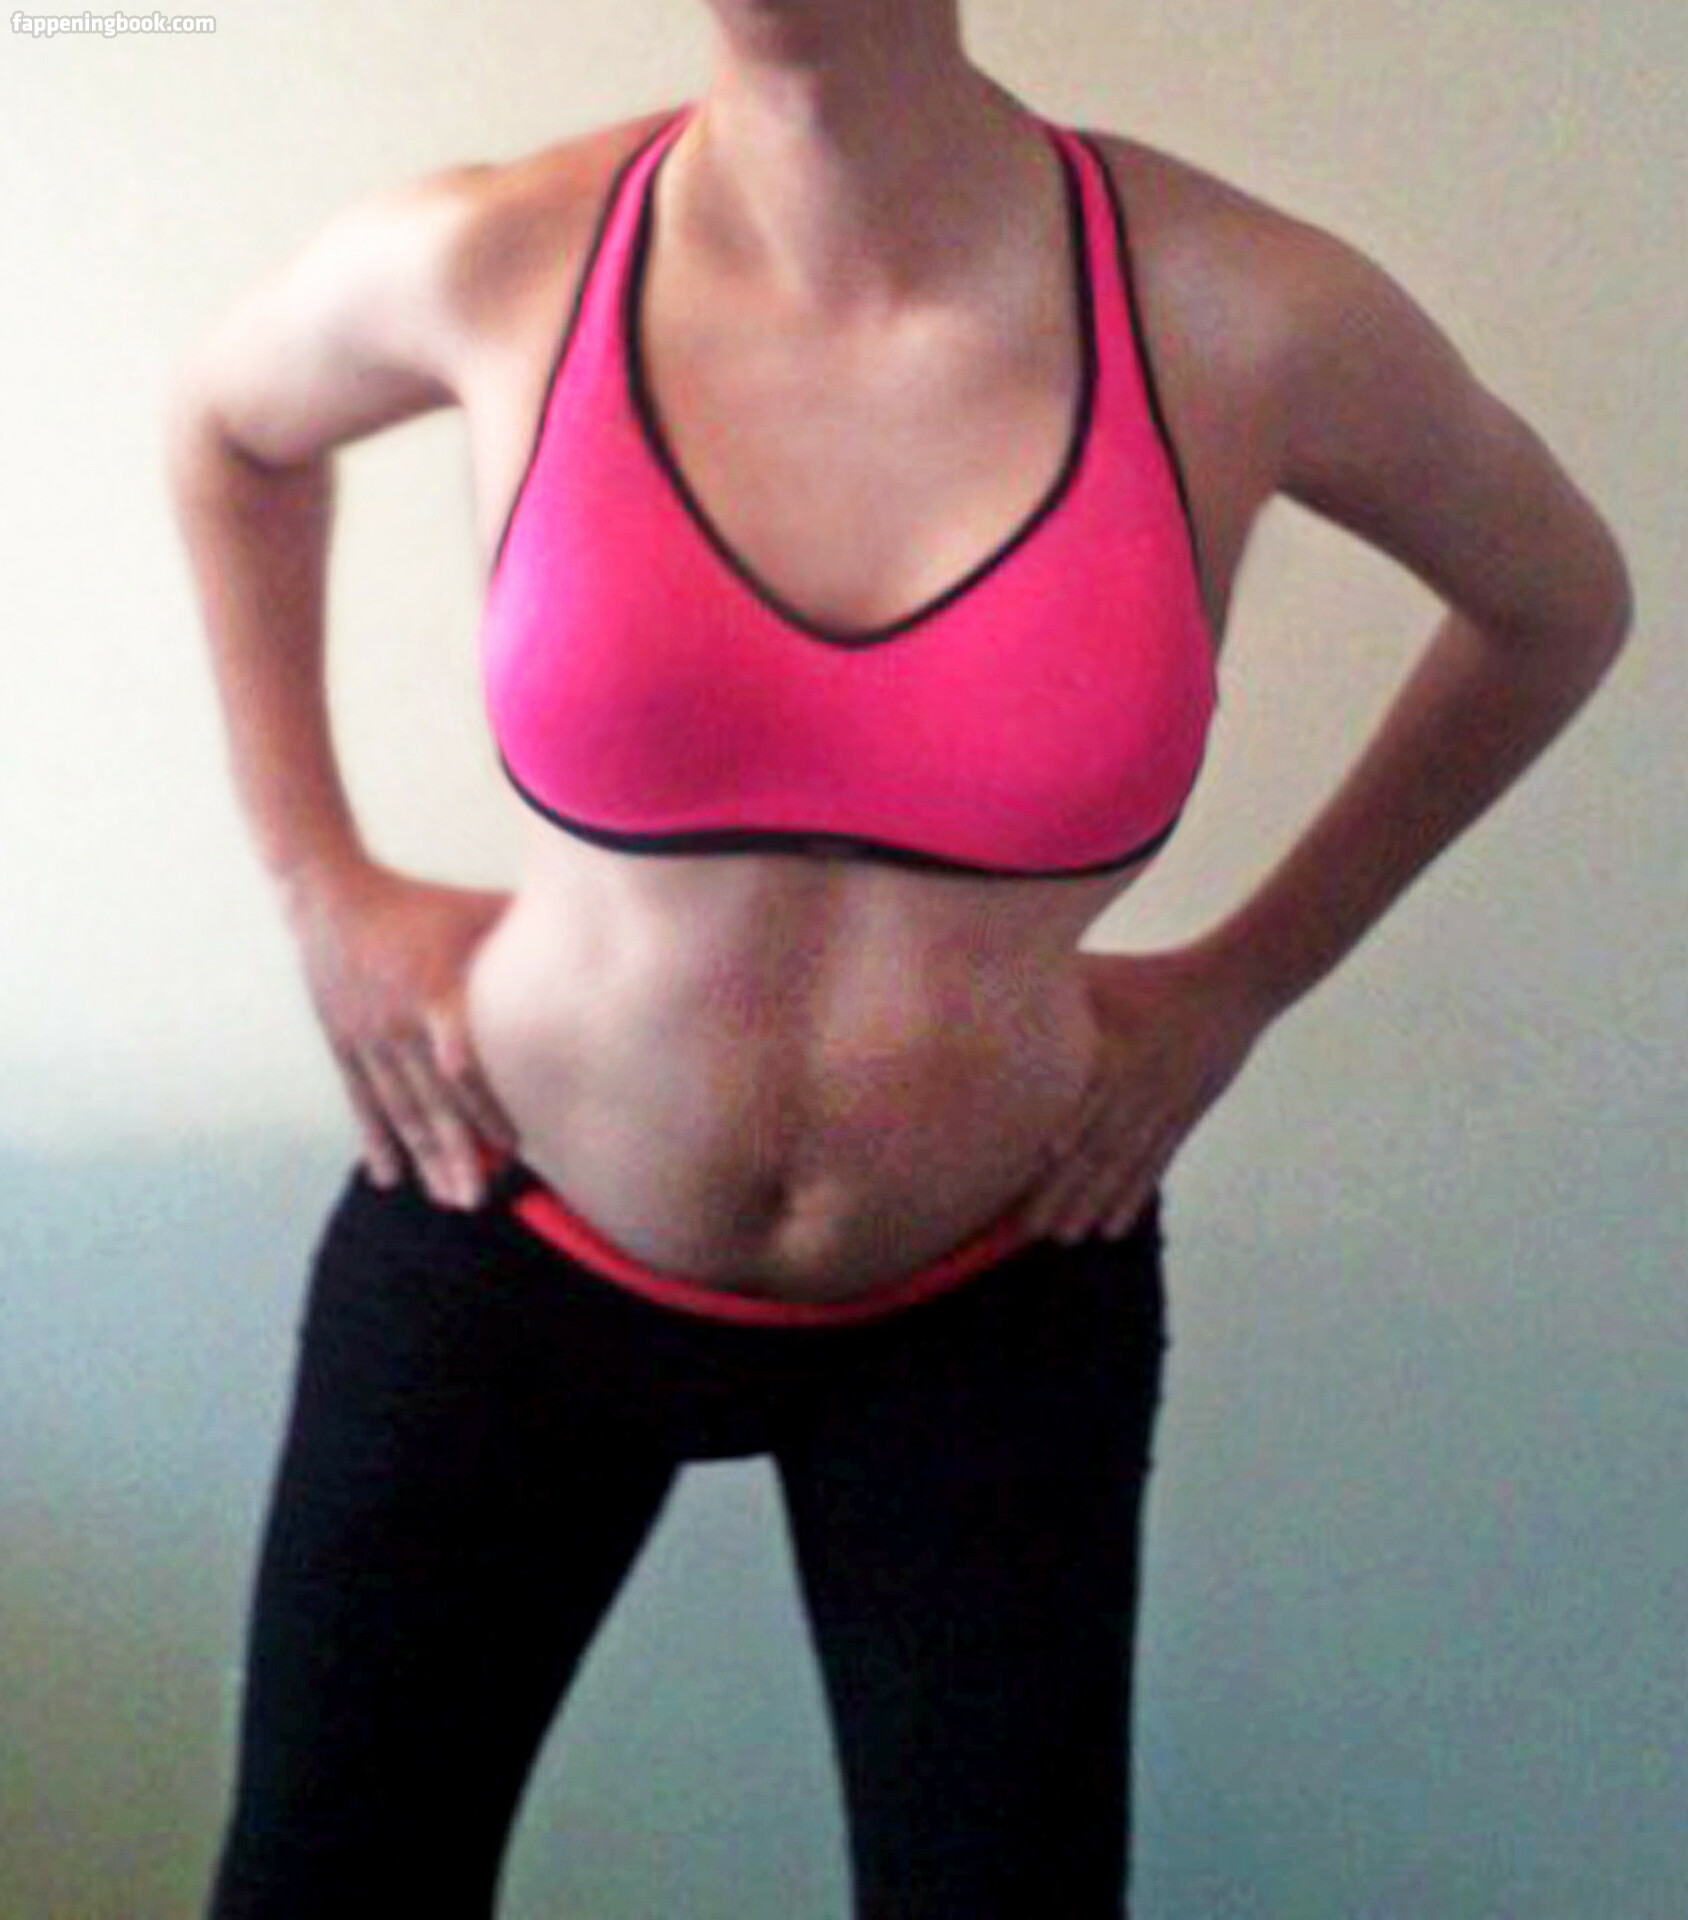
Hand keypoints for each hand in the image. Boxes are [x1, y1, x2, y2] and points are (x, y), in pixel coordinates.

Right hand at [287, 860, 518, 1207]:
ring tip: (449, 1200)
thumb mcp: (475, 910)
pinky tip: (387, 1179)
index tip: (514, 1148)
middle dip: (456, 1154)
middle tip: (479, 1200)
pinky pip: (361, 1103)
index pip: (463, 1067)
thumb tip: (592, 929)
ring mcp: (365, 1040)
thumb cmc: (418, 905)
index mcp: (434, 995)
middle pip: (430, 1102)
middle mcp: (397, 1025)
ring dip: (423, 1159)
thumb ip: (525, 929)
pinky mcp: (342, 1046)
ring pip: (397, 1111)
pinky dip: (374, 1142)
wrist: (330, 897)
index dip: (485, 1110)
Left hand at [1018, 944, 1270, 1242]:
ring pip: (1123, 1168)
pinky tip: (1114, 1228)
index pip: (1078, 1104)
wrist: (1229, 988)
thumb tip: (996, 983)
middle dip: (1062, 1192)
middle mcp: (1137, 1091)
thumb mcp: (1097, 975)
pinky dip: (1131, 1200)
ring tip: (1066, 1239)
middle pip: (1096, 1149)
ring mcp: (1163, 1111)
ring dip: (1093, 1206)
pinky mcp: (1182, 1122)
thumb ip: (1050, 987)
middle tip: (1029, 1230)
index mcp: (1115, 1054)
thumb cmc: (1149, 977)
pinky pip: (1152, 1168)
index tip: (1020, 1172)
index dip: (1053, 1140)